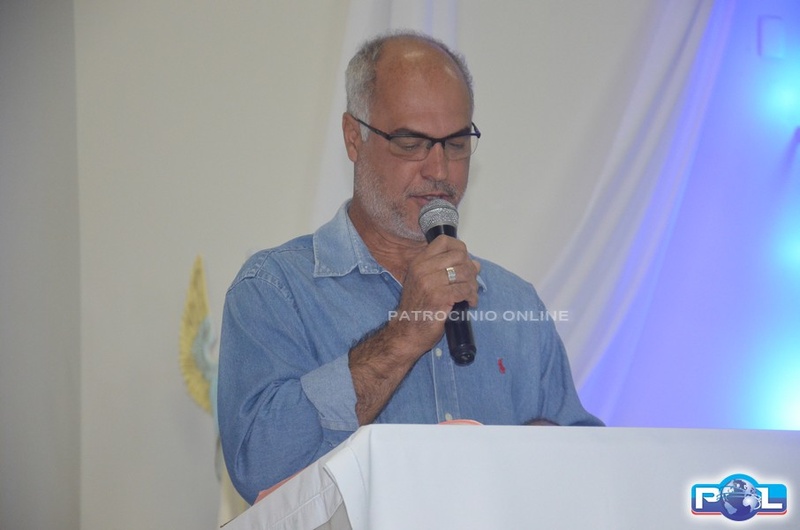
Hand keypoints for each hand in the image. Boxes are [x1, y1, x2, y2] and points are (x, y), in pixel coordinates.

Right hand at [389, 235, 480, 355]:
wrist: (407, 332)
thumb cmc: (418, 308)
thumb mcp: (426, 283)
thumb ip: (446, 270)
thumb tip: (475, 263)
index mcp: (419, 262)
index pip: (444, 241)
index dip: (460, 248)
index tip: (464, 261)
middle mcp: (422, 269)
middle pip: (459, 256)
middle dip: (470, 269)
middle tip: (470, 282)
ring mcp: (430, 283)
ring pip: (464, 273)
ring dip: (473, 284)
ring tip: (470, 294)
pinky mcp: (438, 298)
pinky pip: (464, 290)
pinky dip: (471, 296)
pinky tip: (470, 303)